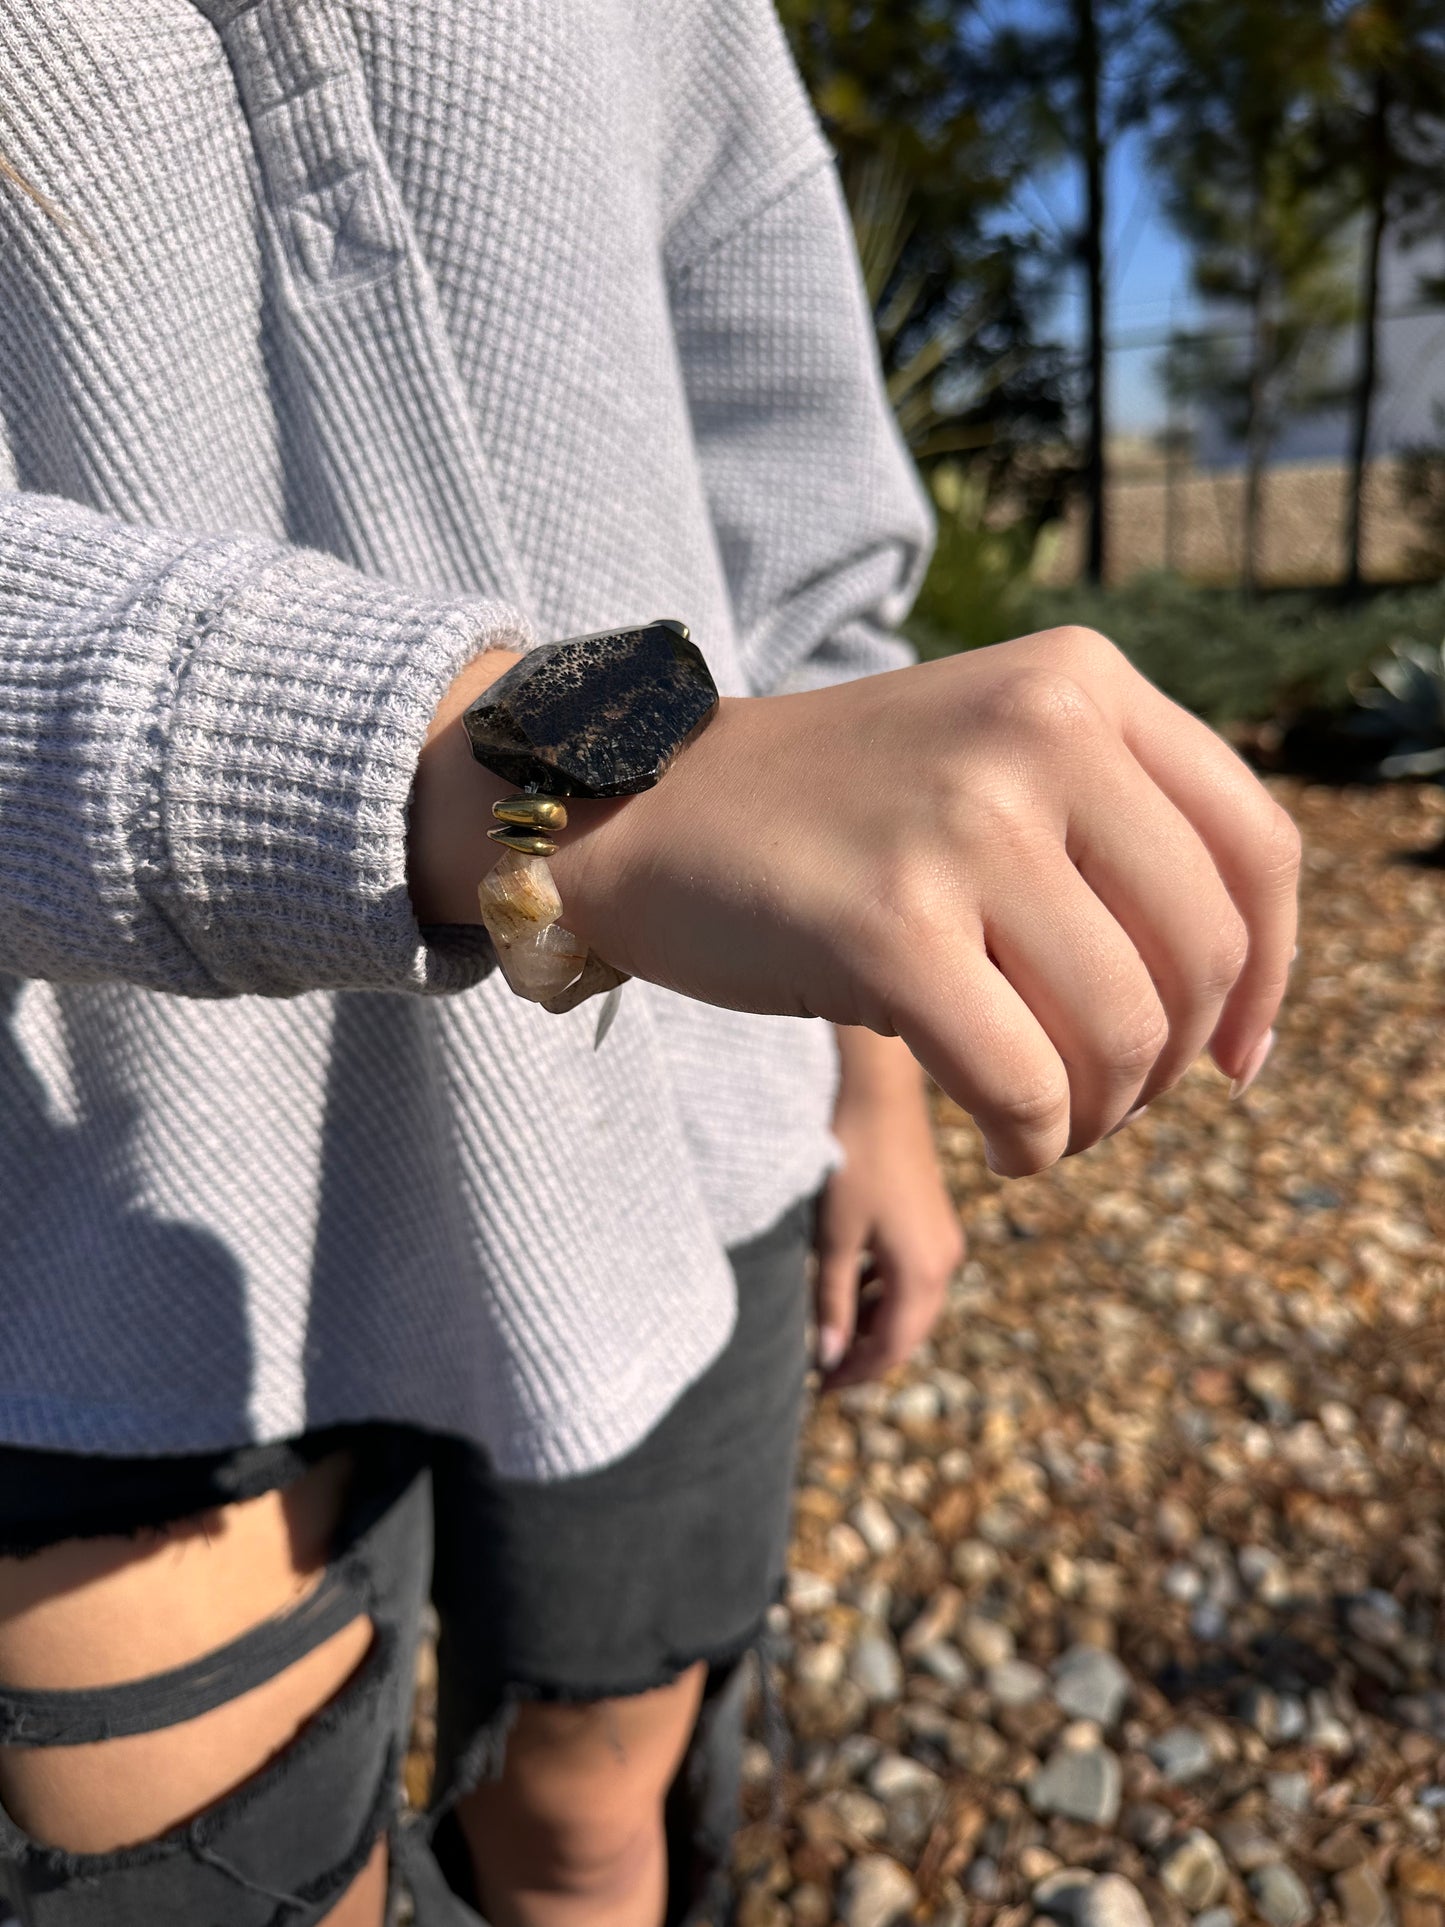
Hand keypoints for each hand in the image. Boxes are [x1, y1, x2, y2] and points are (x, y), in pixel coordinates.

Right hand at [554, 627, 1298, 1174]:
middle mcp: (1037, 732)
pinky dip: (1035, 1144)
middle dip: (1169, 1067)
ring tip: (1050, 1124)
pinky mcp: (888, 927)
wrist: (645, 813)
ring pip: (1123, 1034)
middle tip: (1108, 1101)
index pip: (1255, 846)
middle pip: (1202, 955)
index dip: (1272, 977)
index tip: (1235, 1059)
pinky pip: (1026, 1087)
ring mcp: (963, 824)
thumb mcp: (991, 761)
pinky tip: (1008, 1146)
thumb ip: (1114, 829)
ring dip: (1101, 1117)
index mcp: (1078, 682)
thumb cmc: (834, 816)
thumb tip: (1240, 1008)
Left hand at [814, 1030, 964, 1390]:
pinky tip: (851, 1289)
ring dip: (875, 1324)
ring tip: (831, 1333)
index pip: (892, 1347)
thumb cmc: (851, 1163)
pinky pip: (913, 1276)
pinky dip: (884, 1293)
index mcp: (921, 1272)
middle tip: (825, 1372)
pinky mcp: (934, 1222)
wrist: (877, 1095)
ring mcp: (943, 1240)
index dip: (857, 1373)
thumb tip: (828, 1359)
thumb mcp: (834, 1238)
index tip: (821, 1389)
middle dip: (868, 1355)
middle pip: (908, 1332)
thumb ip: (832, 1302)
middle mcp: (943, 1262)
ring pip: (912, 1305)